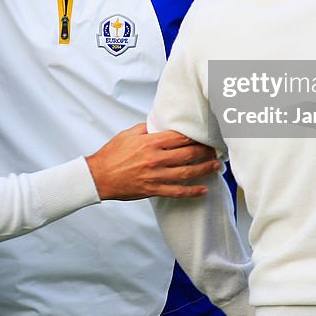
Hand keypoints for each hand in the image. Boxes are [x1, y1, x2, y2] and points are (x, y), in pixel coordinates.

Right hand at [85, 123, 220, 200]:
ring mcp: (156, 175)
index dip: (195, 136)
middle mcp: (156, 158)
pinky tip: (203, 190)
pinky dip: (192, 192)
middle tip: (216, 149)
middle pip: (188, 153)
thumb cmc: (112, 154)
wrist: (98, 177)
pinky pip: (177, 192)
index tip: (205, 135)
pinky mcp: (153, 190)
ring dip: (204, 169)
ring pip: (187, 172)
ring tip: (216, 166)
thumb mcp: (128, 134)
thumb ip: (146, 128)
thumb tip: (160, 123)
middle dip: (205, 151)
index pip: (180, 137)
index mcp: (150, 142)